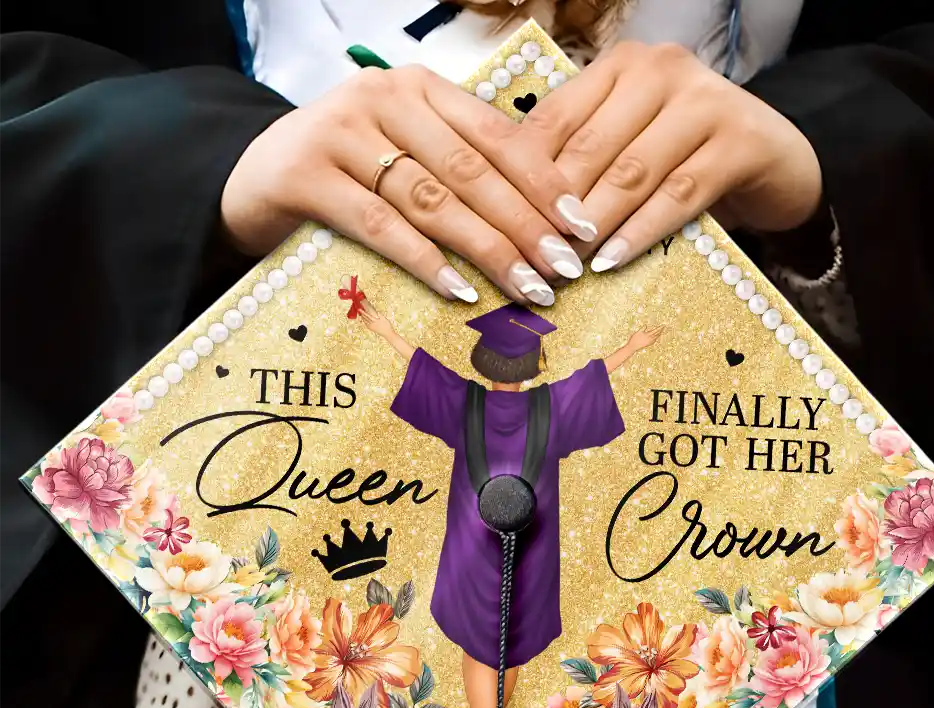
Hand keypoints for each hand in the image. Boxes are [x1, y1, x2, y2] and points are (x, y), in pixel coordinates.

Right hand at [221, 66, 599, 304]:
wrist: (252, 174)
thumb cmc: (345, 171)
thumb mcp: (404, 151)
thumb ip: (456, 167)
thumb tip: (539, 225)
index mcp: (419, 88)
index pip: (496, 135)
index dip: (543, 183)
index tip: (580, 227)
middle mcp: (384, 99)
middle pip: (472, 170)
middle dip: (525, 224)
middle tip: (565, 269)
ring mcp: (342, 133)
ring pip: (432, 198)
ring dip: (487, 248)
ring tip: (528, 287)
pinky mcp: (306, 174)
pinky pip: (380, 224)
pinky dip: (424, 259)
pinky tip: (460, 291)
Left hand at [359, 301, 393, 337]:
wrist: (387, 333)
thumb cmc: (387, 326)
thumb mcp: (384, 319)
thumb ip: (380, 315)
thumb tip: (376, 312)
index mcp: (375, 320)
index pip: (367, 315)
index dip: (363, 312)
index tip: (360, 309)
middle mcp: (372, 324)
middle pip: (365, 318)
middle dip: (362, 314)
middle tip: (359, 311)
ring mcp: (372, 327)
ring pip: (365, 322)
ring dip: (363, 318)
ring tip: (361, 315)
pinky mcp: (372, 329)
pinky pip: (367, 325)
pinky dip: (365, 322)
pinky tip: (364, 321)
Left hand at [520, 43, 822, 270]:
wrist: (776, 161)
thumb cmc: (686, 158)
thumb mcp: (629, 148)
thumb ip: (582, 164)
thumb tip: (514, 217)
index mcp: (620, 67)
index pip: (553, 120)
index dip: (522, 178)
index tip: (501, 228)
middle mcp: (661, 70)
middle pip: (588, 148)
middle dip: (555, 210)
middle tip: (531, 258)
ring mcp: (705, 101)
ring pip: (631, 172)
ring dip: (594, 225)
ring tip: (565, 266)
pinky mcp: (740, 141)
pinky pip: (678, 194)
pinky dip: (641, 231)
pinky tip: (613, 261)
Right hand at [628, 326, 661, 350]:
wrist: (633, 347)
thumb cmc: (635, 339)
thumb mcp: (638, 332)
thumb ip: (643, 328)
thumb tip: (646, 325)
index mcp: (648, 335)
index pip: (656, 330)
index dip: (660, 327)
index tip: (663, 325)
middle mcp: (650, 338)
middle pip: (657, 334)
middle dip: (661, 330)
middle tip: (663, 327)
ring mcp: (649, 342)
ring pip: (656, 337)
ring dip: (659, 334)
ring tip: (661, 332)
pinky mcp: (648, 344)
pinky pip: (654, 340)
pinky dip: (656, 338)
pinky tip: (656, 338)